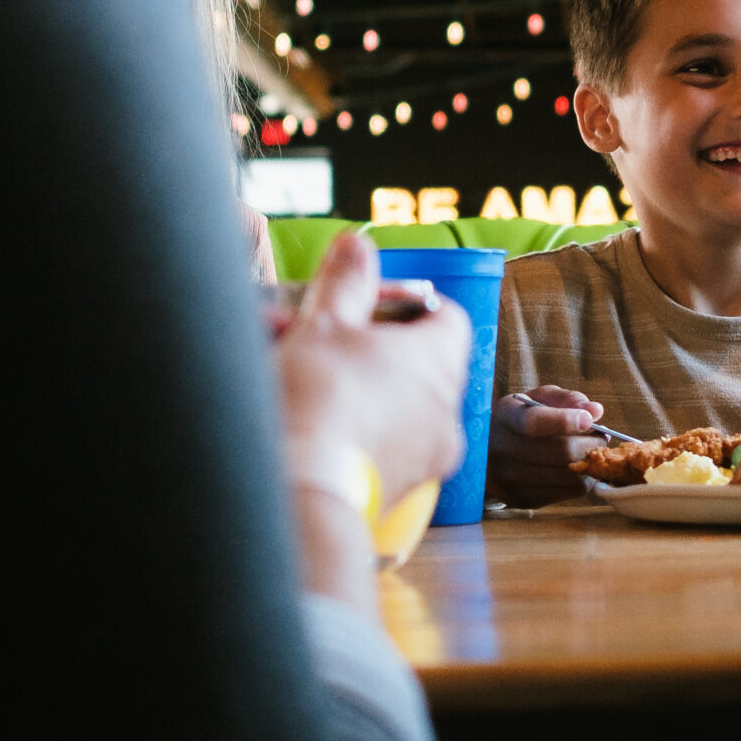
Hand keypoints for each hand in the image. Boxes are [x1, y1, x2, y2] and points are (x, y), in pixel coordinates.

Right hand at [276, 230, 470, 505]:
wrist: (301, 494)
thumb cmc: (318, 399)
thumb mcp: (325, 322)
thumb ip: (346, 280)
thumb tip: (357, 247)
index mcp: (441, 359)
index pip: (447, 316)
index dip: (406, 304)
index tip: (365, 305)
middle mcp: (447, 408)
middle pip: (414, 360)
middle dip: (363, 344)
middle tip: (315, 338)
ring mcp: (428, 454)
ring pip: (393, 403)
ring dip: (350, 384)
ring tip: (293, 375)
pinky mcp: (400, 489)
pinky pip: (381, 443)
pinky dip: (350, 426)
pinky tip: (304, 420)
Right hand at [488, 386, 608, 507]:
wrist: (487, 452)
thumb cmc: (521, 419)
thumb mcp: (537, 399)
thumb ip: (567, 399)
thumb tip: (596, 411)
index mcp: (506, 418)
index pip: (534, 423)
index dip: (566, 421)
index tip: (590, 420)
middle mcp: (502, 450)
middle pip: (560, 452)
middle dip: (591, 444)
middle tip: (601, 436)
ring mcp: (510, 479)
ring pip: (568, 476)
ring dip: (590, 463)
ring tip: (591, 451)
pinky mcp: (521, 499)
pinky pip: (568, 492)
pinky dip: (582, 479)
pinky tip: (578, 467)